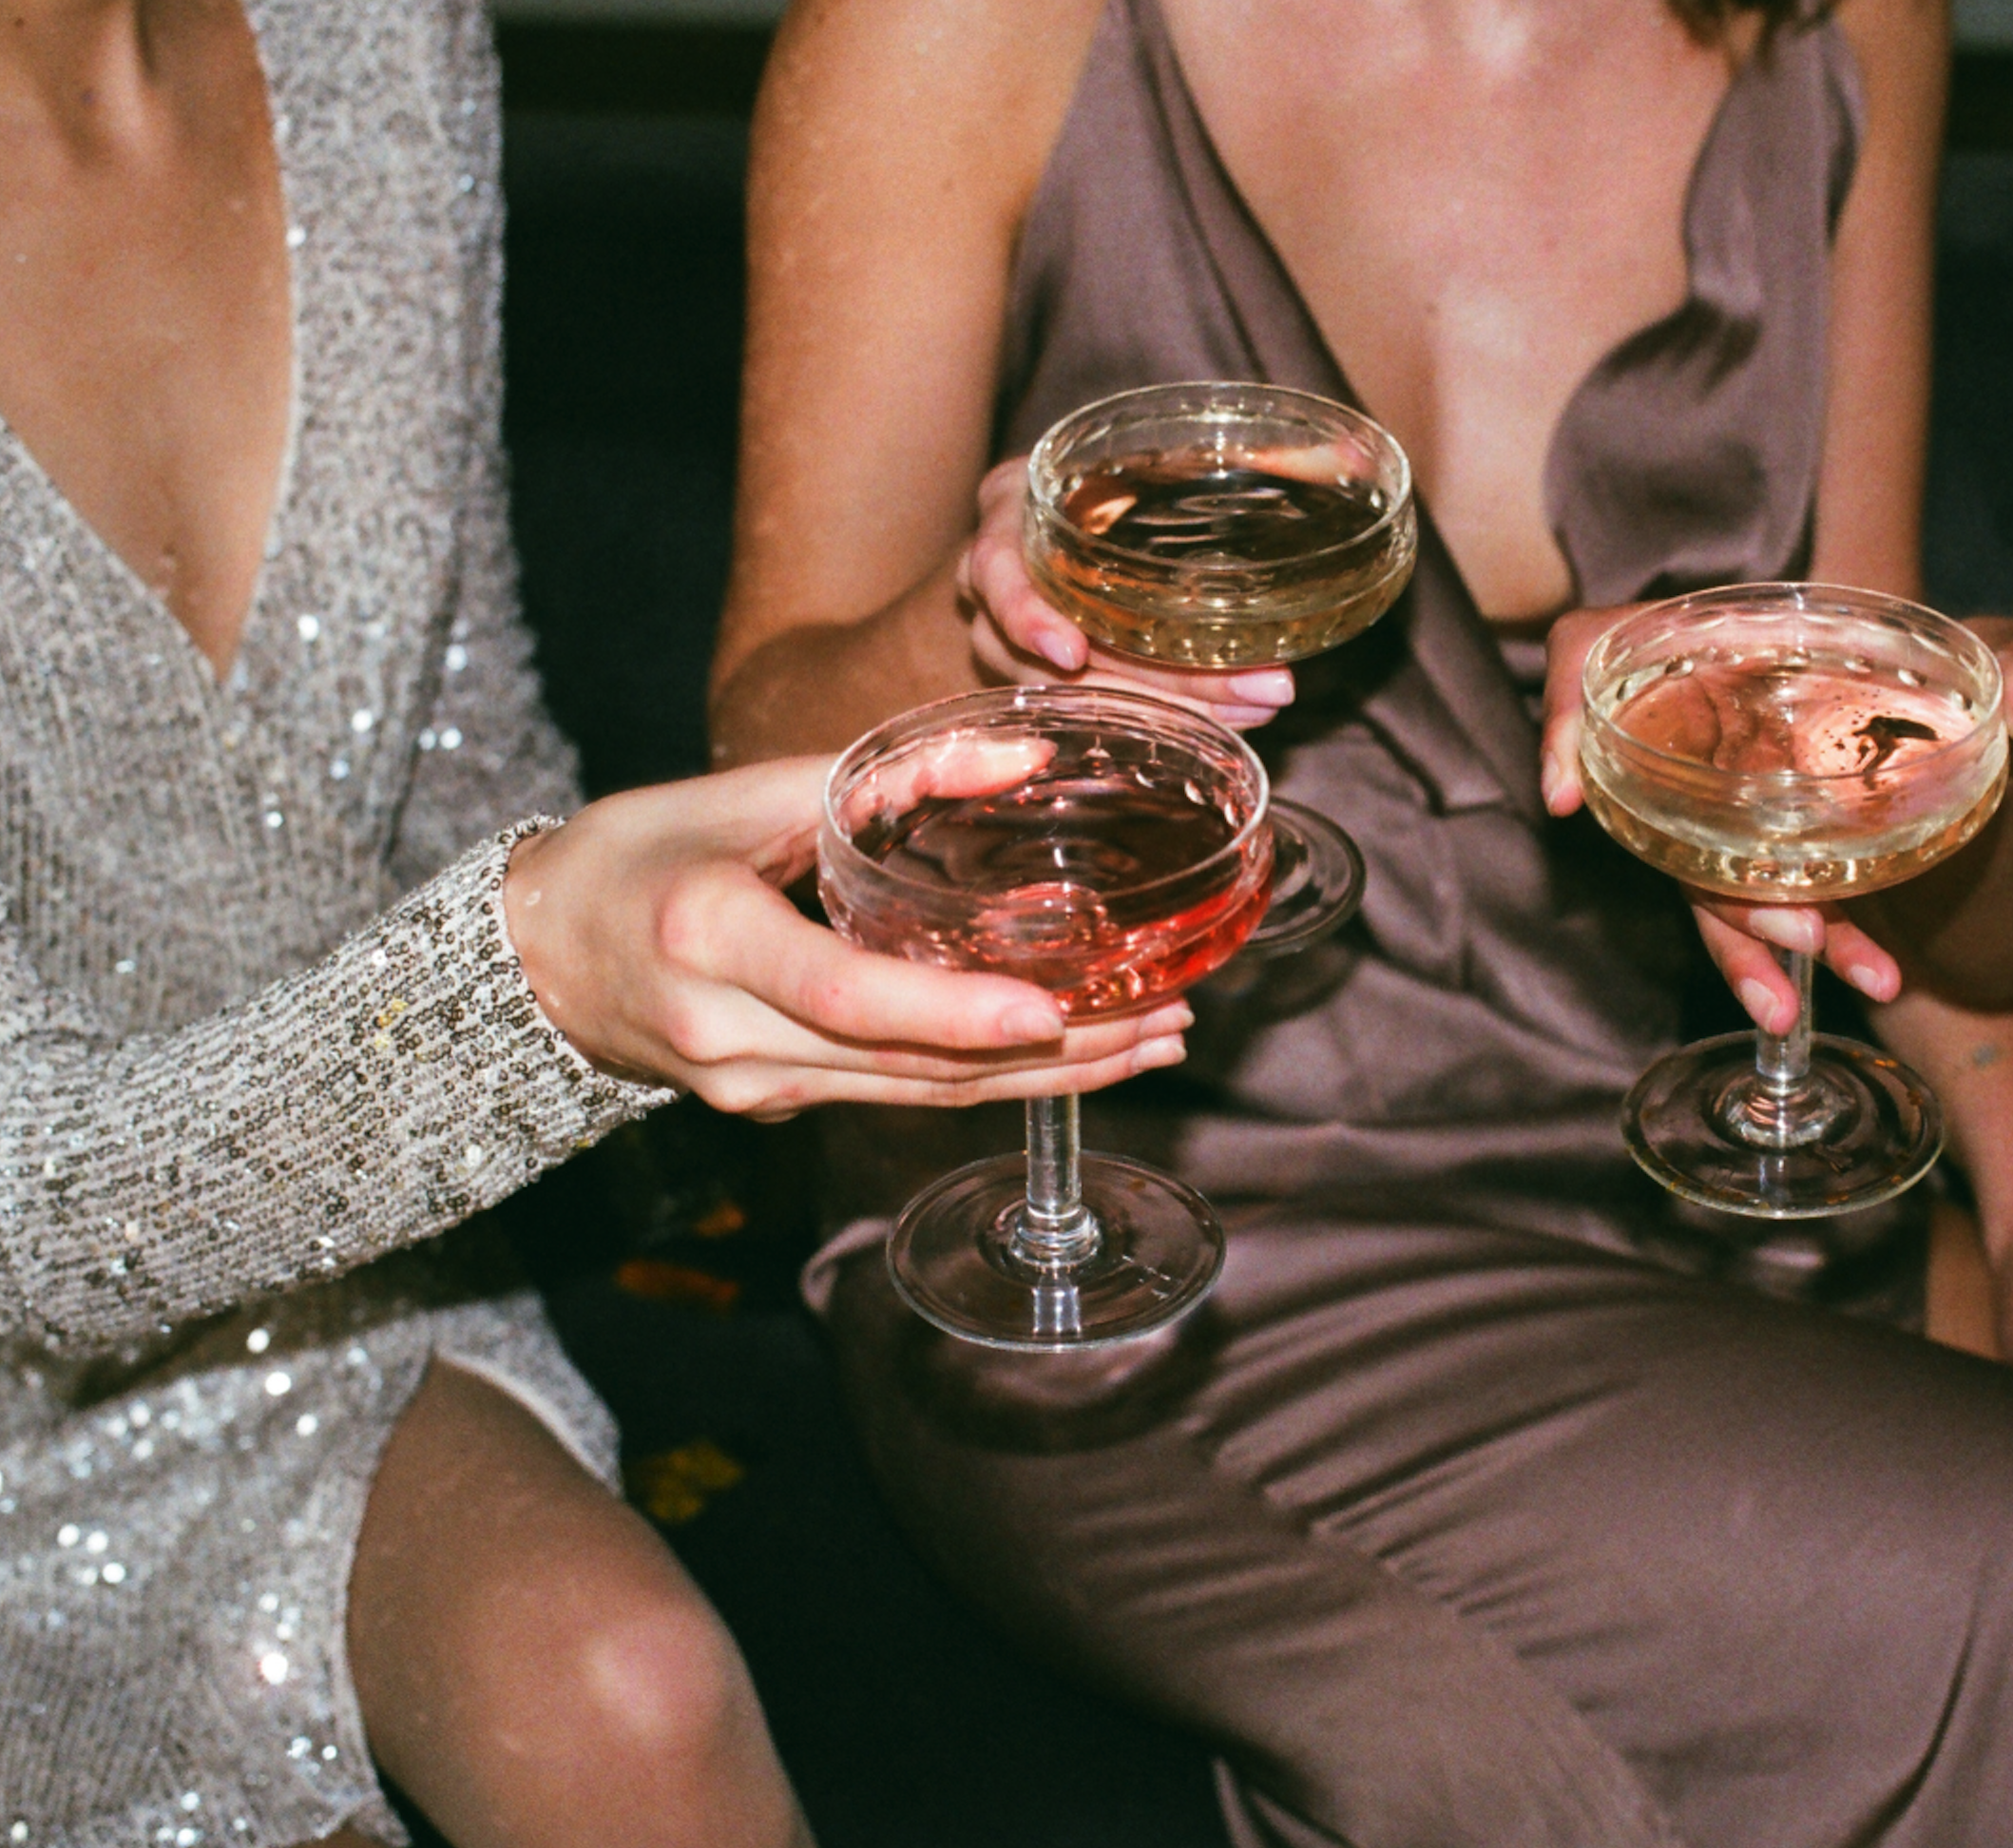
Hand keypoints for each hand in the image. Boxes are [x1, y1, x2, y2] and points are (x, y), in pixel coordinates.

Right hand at [503, 756, 1189, 1120]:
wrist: (534, 958)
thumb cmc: (631, 855)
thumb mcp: (739, 792)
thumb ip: (879, 777)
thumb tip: (1021, 757)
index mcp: (708, 937)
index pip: (843, 994)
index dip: (948, 1013)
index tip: (1049, 1012)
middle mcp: (729, 1035)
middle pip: (907, 1067)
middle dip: (1050, 1056)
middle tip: (1165, 1023)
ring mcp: (749, 1088)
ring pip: (915, 1097)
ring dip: (1041, 1080)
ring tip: (1148, 1042)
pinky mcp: (771, 1105)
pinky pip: (892, 1095)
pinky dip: (983, 1079)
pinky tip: (1064, 1057)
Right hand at [957, 457, 1296, 729]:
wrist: (1071, 508)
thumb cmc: (1106, 474)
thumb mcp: (1143, 448)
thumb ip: (1223, 456)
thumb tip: (1348, 449)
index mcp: (1010, 514)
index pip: (993, 573)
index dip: (1027, 617)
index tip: (1073, 652)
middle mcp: (1000, 585)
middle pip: (1054, 656)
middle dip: (1157, 680)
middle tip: (1254, 689)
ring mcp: (1016, 642)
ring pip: (1080, 696)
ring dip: (1173, 706)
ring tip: (1257, 706)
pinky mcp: (1051, 678)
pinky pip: (1101, 711)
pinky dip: (1167, 714)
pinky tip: (1229, 719)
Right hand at [1539, 603, 1899, 1034]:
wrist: (1706, 605)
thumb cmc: (1637, 632)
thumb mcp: (1580, 652)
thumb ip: (1563, 721)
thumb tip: (1558, 798)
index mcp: (1669, 808)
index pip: (1702, 883)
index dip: (1740, 926)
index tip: (1795, 943)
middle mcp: (1716, 824)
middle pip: (1752, 909)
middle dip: (1791, 956)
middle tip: (1848, 984)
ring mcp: (1758, 811)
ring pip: (1790, 891)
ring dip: (1835, 942)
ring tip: (1881, 980)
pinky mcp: (1802, 791)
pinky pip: (1828, 848)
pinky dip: (1859, 885)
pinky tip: (1892, 922)